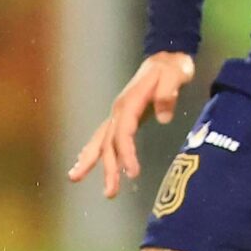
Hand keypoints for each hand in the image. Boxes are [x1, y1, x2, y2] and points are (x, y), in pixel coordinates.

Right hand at [67, 52, 196, 199]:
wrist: (165, 57)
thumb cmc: (171, 68)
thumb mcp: (175, 75)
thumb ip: (168, 93)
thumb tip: (164, 116)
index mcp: (130, 102)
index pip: (124, 133)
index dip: (126, 154)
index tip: (133, 174)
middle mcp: (119, 109)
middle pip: (109, 142)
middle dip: (107, 168)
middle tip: (109, 193)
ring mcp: (118, 112)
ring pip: (101, 140)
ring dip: (91, 161)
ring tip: (75, 178)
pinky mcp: (122, 115)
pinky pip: (103, 136)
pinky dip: (92, 150)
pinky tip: (84, 163)